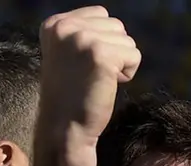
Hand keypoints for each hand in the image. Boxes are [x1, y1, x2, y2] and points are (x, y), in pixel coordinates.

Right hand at [38, 6, 140, 165]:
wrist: (65, 127)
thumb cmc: (72, 95)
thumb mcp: (69, 53)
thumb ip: (84, 32)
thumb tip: (115, 24)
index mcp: (55, 23)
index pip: (101, 14)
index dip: (103, 42)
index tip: (83, 66)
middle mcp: (66, 26)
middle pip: (116, 25)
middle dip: (113, 52)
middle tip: (91, 75)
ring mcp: (83, 38)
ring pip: (127, 41)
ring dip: (120, 63)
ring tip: (98, 80)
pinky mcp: (101, 55)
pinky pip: (134, 55)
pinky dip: (128, 74)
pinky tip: (107, 85)